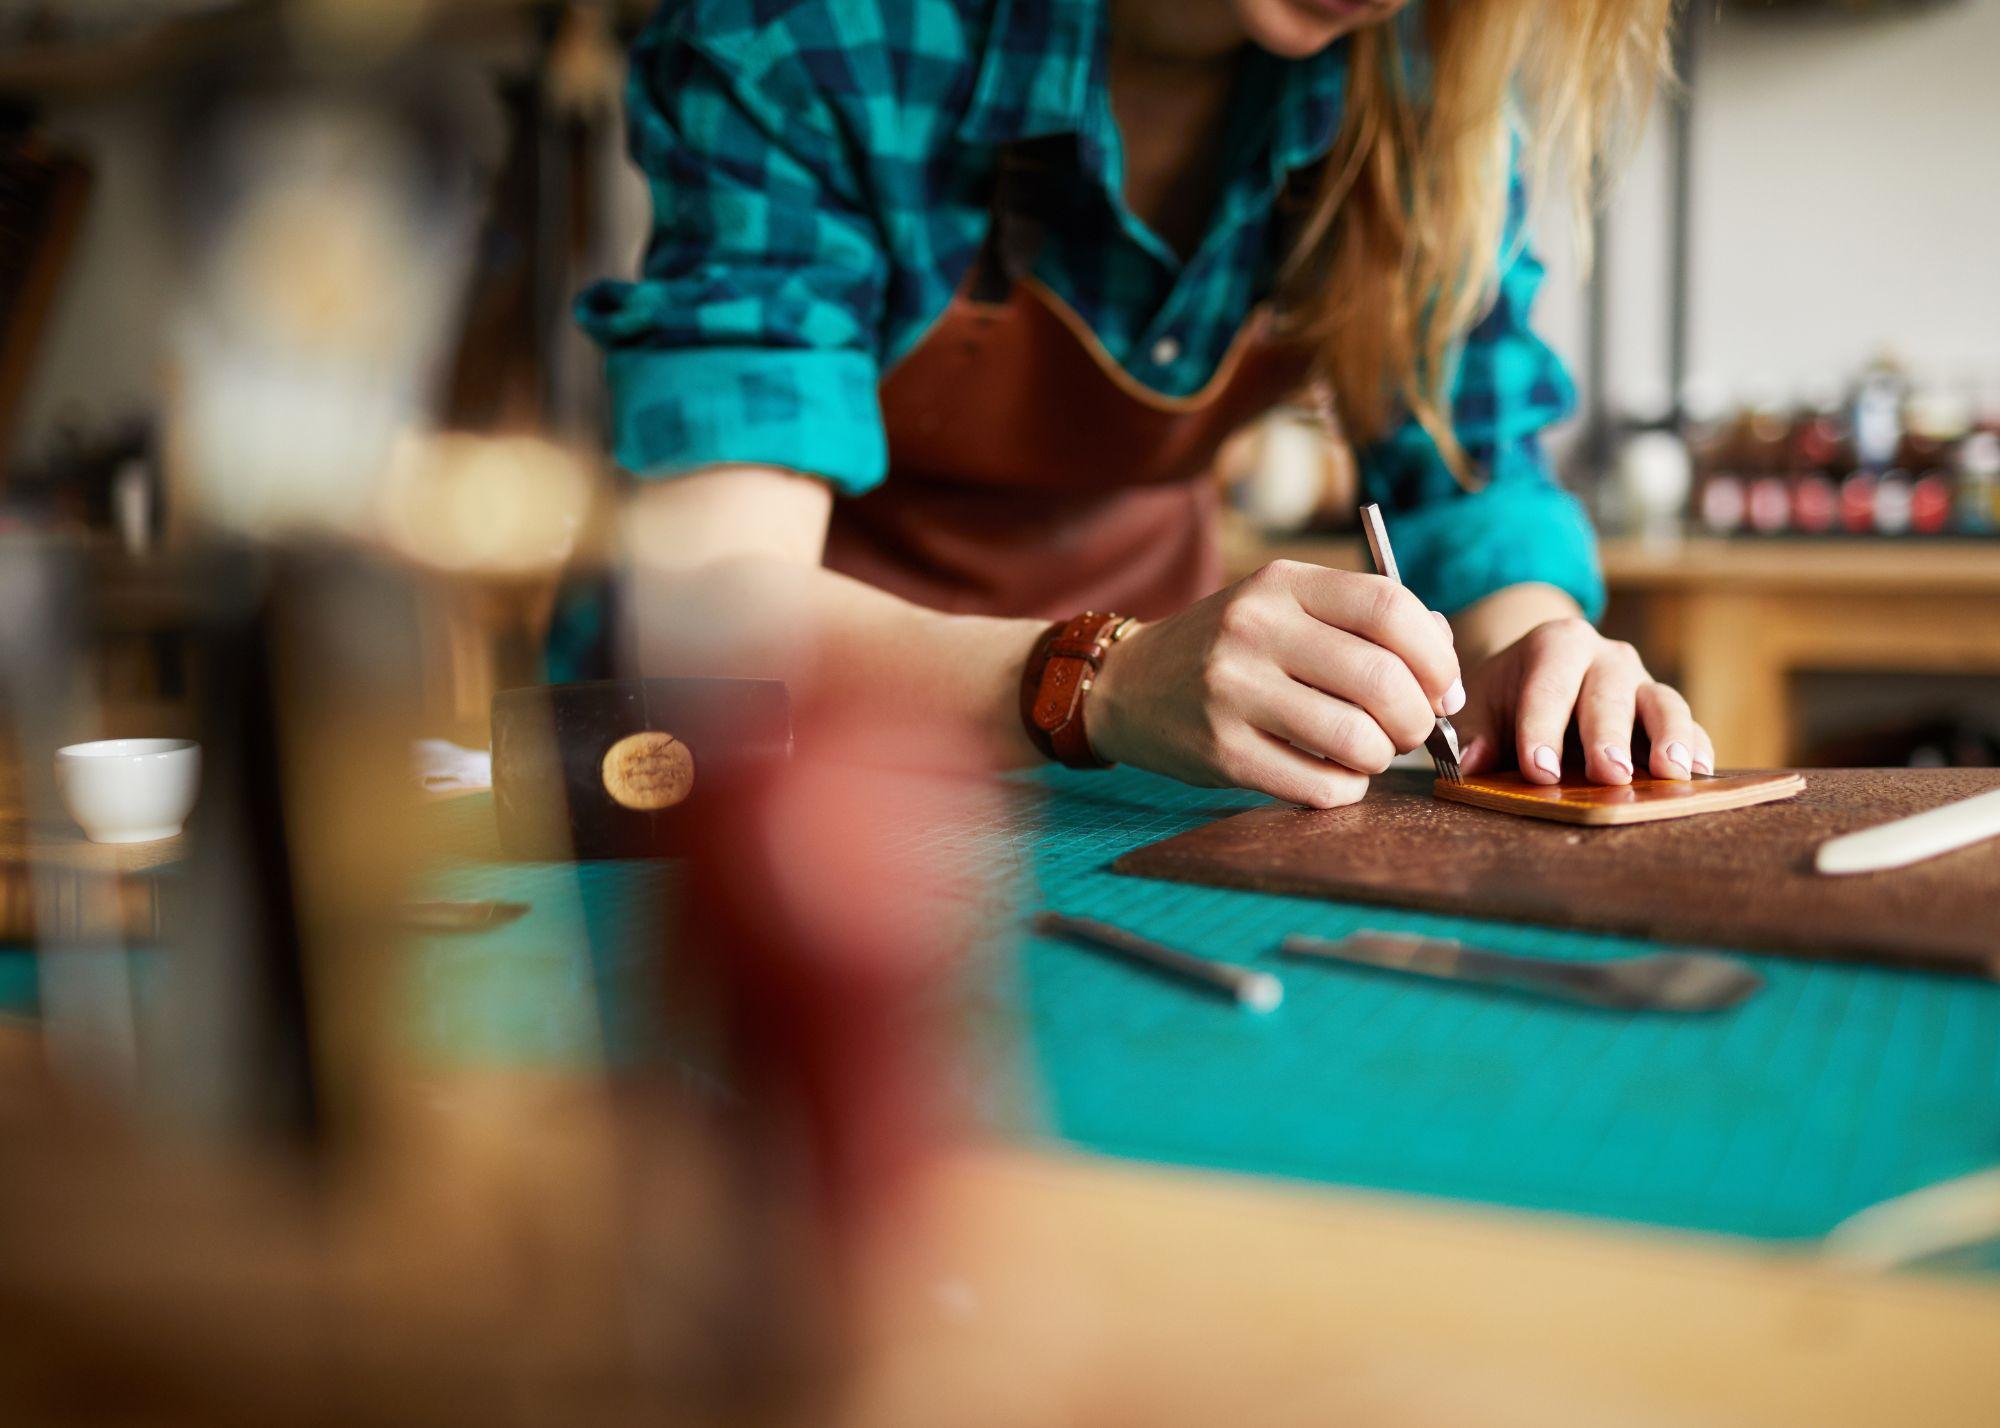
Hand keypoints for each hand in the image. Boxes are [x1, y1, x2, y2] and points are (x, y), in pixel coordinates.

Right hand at [1088, 560, 1462, 807]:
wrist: (1130, 684)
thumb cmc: (1231, 648)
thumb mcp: (1287, 608)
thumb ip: (1366, 623)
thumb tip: (1444, 667)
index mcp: (1281, 584)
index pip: (1390, 608)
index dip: (1436, 657)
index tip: (1442, 688)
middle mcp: (1254, 629)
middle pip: (1382, 680)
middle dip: (1417, 719)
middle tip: (1410, 730)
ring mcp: (1232, 691)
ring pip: (1356, 740)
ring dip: (1381, 758)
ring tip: (1367, 753)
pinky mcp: (1221, 751)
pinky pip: (1318, 785)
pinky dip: (1344, 789)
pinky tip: (1331, 776)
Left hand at [1453, 617, 1712, 784]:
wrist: (1542, 673)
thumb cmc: (1508, 694)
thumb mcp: (1482, 702)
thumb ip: (1476, 731)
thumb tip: (1471, 764)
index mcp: (1556, 645)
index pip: (1548, 687)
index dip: (1542, 730)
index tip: (1540, 771)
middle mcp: (1606, 656)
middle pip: (1610, 693)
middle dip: (1608, 735)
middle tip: (1609, 774)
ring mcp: (1642, 681)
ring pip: (1663, 703)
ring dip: (1669, 737)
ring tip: (1670, 773)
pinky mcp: (1665, 711)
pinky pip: (1691, 726)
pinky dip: (1697, 748)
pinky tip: (1698, 774)